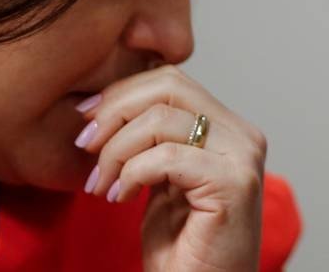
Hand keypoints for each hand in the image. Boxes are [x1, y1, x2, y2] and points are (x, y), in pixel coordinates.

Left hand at [76, 65, 266, 271]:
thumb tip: (106, 100)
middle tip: (85, 146)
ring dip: (117, 151)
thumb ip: (151, 138)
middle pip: (168, 86)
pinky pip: (167, 157)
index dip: (122, 92)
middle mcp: (243, 135)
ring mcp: (242, 157)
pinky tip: (120, 199)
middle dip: (115, 111)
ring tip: (102, 184)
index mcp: (228, 127)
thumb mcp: (159, 178)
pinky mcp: (234, 183)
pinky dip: (132, 174)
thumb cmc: (180, 248)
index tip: (85, 119)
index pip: (171, 80)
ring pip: (162, 119)